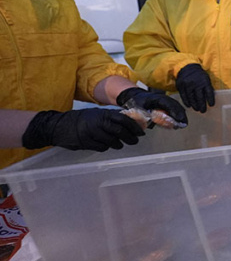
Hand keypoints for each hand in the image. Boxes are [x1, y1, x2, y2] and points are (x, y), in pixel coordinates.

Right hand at [22, 108, 144, 151]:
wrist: (58, 126)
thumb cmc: (81, 119)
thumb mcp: (96, 113)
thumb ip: (111, 116)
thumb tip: (130, 121)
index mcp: (102, 114)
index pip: (123, 119)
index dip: (134, 126)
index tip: (141, 132)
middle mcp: (98, 123)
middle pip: (120, 131)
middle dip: (130, 137)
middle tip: (135, 140)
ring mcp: (92, 134)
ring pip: (112, 141)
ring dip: (119, 144)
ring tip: (120, 144)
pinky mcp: (86, 143)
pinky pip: (102, 147)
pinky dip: (106, 147)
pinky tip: (106, 145)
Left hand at [116, 87, 187, 125]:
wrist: (135, 96)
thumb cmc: (136, 102)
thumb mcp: (137, 109)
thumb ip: (143, 116)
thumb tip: (147, 125)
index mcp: (156, 98)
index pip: (167, 103)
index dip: (174, 111)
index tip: (178, 118)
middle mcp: (162, 98)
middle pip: (175, 105)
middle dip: (180, 114)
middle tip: (183, 123)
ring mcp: (165, 100)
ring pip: (176, 106)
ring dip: (180, 115)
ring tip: (183, 124)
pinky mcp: (165, 104)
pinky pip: (174, 108)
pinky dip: (177, 114)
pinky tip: (178, 121)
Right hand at [175, 63, 215, 112]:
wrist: (187, 67)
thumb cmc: (199, 75)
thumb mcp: (206, 78)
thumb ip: (207, 87)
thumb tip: (210, 98)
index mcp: (204, 81)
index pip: (209, 92)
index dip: (210, 99)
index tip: (211, 105)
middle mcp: (196, 83)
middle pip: (200, 97)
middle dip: (202, 105)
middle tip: (203, 111)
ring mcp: (187, 85)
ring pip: (191, 98)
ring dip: (194, 105)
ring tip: (197, 109)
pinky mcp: (181, 86)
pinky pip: (184, 96)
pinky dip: (187, 102)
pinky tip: (189, 105)